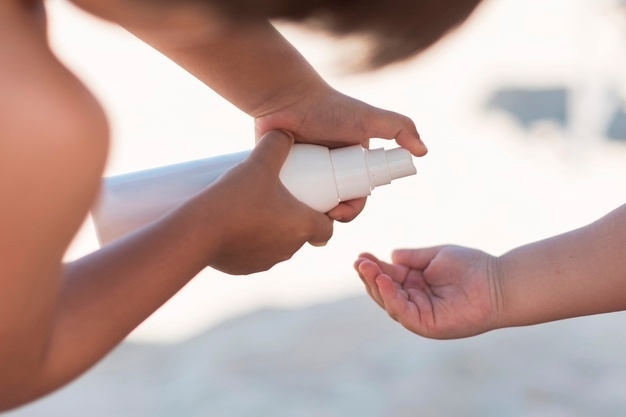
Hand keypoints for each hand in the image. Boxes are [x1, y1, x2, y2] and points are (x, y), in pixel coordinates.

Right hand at [195, 130, 333, 274]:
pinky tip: (235, 225)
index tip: (311, 200)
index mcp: (302, 227)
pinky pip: (253, 254)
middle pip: (301, 234)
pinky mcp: (244, 269)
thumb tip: (284, 132)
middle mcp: (289, 249)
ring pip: (276, 244)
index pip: (327, 227)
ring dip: (271, 230)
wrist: (197, 232)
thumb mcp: (259, 163)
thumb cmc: (235, 198)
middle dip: (293, 217)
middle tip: (277, 196)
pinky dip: (249, 242)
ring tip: (253, 207)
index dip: (323, 214)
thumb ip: (276, 143)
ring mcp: (266, 261)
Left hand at [253, 85, 426, 221]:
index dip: (352, 209)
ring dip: (309, 219)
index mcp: (352, 162)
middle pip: (334, 204)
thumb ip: (400, 127)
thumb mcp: (368, 118)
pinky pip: (287, 199)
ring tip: (302, 217)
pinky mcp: (283, 174)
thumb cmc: (328, 107)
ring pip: (310, 206)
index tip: (340, 212)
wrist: (287, 98)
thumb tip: (423, 152)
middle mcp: (330, 169)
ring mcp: (306, 172)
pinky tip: (285, 215)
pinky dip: (287, 209)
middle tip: (320, 216)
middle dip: (330, 218)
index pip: (357, 195)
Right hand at [354, 246, 501, 338]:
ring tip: (367, 268)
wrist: (498, 282)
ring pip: (390, 303)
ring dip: (376, 286)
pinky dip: (391, 298)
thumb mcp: (436, 256)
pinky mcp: (428, 325)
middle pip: (384, 291)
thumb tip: (390, 255)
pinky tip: (385, 281)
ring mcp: (420, 314)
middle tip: (359, 261)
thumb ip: (412, 258)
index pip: (388, 276)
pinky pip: (404, 313)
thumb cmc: (472, 267)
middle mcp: (415, 300)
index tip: (361, 255)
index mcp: (416, 283)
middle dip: (370, 276)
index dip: (373, 267)